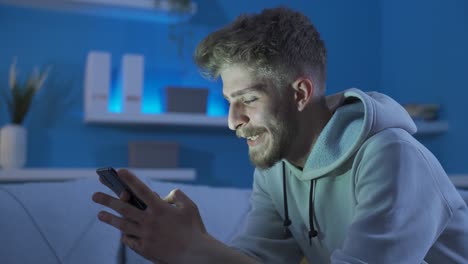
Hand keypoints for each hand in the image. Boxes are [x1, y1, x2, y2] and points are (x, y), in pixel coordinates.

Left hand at [92, 169, 207, 263]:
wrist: (195, 255)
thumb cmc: (195, 229)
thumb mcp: (190, 207)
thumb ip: (177, 196)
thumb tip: (165, 195)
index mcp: (161, 208)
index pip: (142, 190)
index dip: (130, 180)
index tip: (119, 171)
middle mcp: (150, 221)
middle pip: (124, 208)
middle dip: (107, 200)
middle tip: (94, 195)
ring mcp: (146, 235)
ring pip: (123, 225)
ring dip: (109, 218)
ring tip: (99, 214)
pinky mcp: (145, 249)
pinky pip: (130, 240)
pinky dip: (125, 235)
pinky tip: (121, 232)